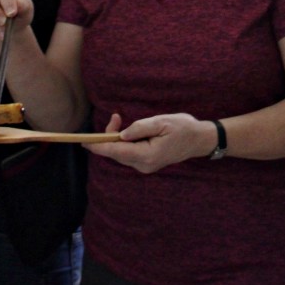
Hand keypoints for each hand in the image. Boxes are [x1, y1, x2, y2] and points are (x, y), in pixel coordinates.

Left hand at [85, 113, 213, 173]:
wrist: (199, 140)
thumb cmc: (183, 128)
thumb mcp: (162, 122)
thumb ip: (140, 128)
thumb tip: (122, 134)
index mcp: (147, 155)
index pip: (116, 151)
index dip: (99, 146)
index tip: (84, 141)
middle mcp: (144, 165)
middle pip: (116, 152)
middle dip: (108, 136)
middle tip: (115, 117)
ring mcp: (145, 166)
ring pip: (121, 153)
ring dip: (115, 138)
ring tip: (118, 119)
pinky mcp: (146, 163)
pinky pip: (127, 154)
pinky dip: (122, 142)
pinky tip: (125, 131)